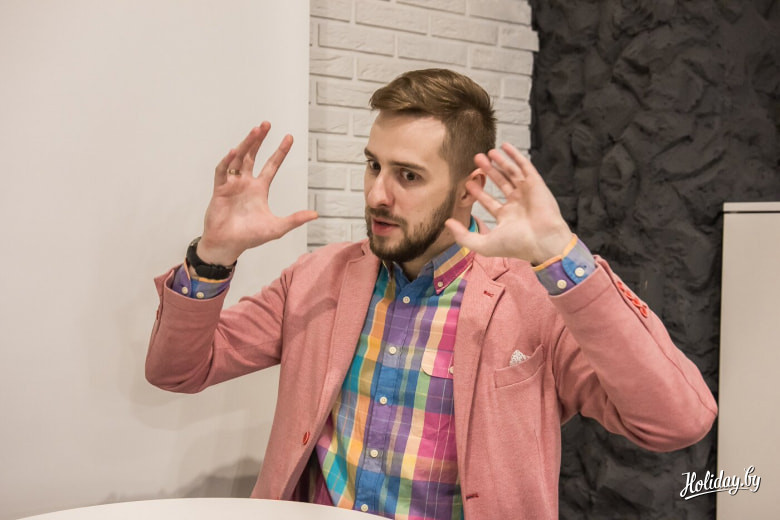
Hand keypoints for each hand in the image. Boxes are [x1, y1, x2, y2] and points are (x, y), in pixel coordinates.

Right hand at [197, 122, 317, 264]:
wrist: (228, 246)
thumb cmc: (250, 237)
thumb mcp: (277, 227)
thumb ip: (295, 219)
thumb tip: (315, 215)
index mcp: (259, 188)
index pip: (272, 165)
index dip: (280, 151)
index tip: (289, 137)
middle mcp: (246, 183)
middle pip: (252, 155)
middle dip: (259, 140)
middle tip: (266, 124)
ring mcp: (232, 184)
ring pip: (238, 159)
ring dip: (246, 144)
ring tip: (255, 131)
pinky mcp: (220, 190)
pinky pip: (222, 172)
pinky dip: (227, 161)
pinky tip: (234, 152)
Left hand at [444, 143, 572, 264]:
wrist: (542, 241)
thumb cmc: (516, 245)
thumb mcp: (484, 244)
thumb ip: (463, 235)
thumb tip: (447, 223)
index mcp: (507, 218)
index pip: (490, 201)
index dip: (479, 192)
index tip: (468, 182)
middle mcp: (517, 204)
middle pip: (500, 183)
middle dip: (488, 172)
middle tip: (476, 161)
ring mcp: (527, 193)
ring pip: (511, 173)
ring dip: (500, 162)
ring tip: (487, 152)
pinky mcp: (536, 184)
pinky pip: (525, 166)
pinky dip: (515, 155)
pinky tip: (505, 146)